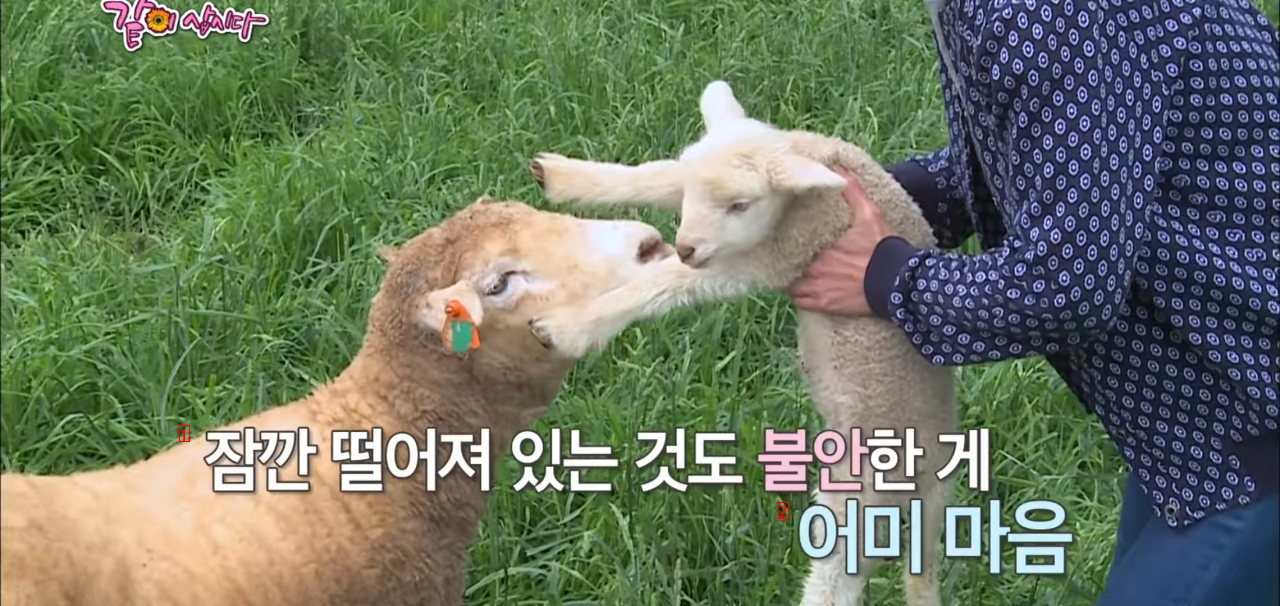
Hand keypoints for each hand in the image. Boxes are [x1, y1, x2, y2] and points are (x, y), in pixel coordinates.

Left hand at [789, 166, 896, 315]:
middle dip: (792, 261)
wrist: (896, 281)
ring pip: (792, 285)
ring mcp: (817, 287)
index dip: (792, 241)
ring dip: (794, 280)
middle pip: (791, 263)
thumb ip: (852, 191)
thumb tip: (839, 167)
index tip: (792, 240)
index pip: (794, 242)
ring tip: (798, 276)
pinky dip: (800, 297)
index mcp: (822, 244)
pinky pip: (800, 302)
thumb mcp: (869, 214)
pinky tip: (805, 292)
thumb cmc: (882, 247)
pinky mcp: (823, 304)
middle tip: (794, 257)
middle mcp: (814, 266)